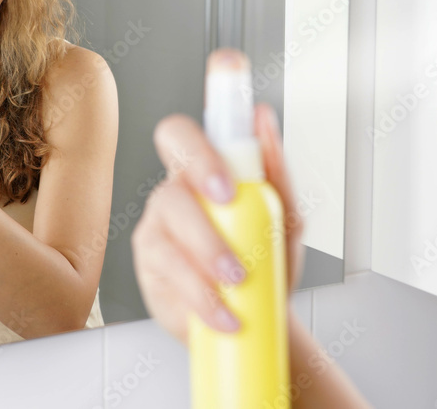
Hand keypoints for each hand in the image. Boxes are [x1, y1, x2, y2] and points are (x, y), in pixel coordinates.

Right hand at [131, 98, 304, 345]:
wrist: (260, 318)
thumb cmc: (266, 261)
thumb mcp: (285, 218)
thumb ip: (277, 170)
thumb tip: (264, 117)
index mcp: (202, 172)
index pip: (178, 136)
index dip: (196, 152)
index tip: (228, 186)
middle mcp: (173, 196)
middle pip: (169, 192)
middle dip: (203, 225)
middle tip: (234, 255)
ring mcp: (157, 232)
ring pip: (166, 238)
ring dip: (207, 262)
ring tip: (237, 285)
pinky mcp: (151, 270)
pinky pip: (167, 277)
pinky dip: (201, 298)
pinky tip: (223, 312)